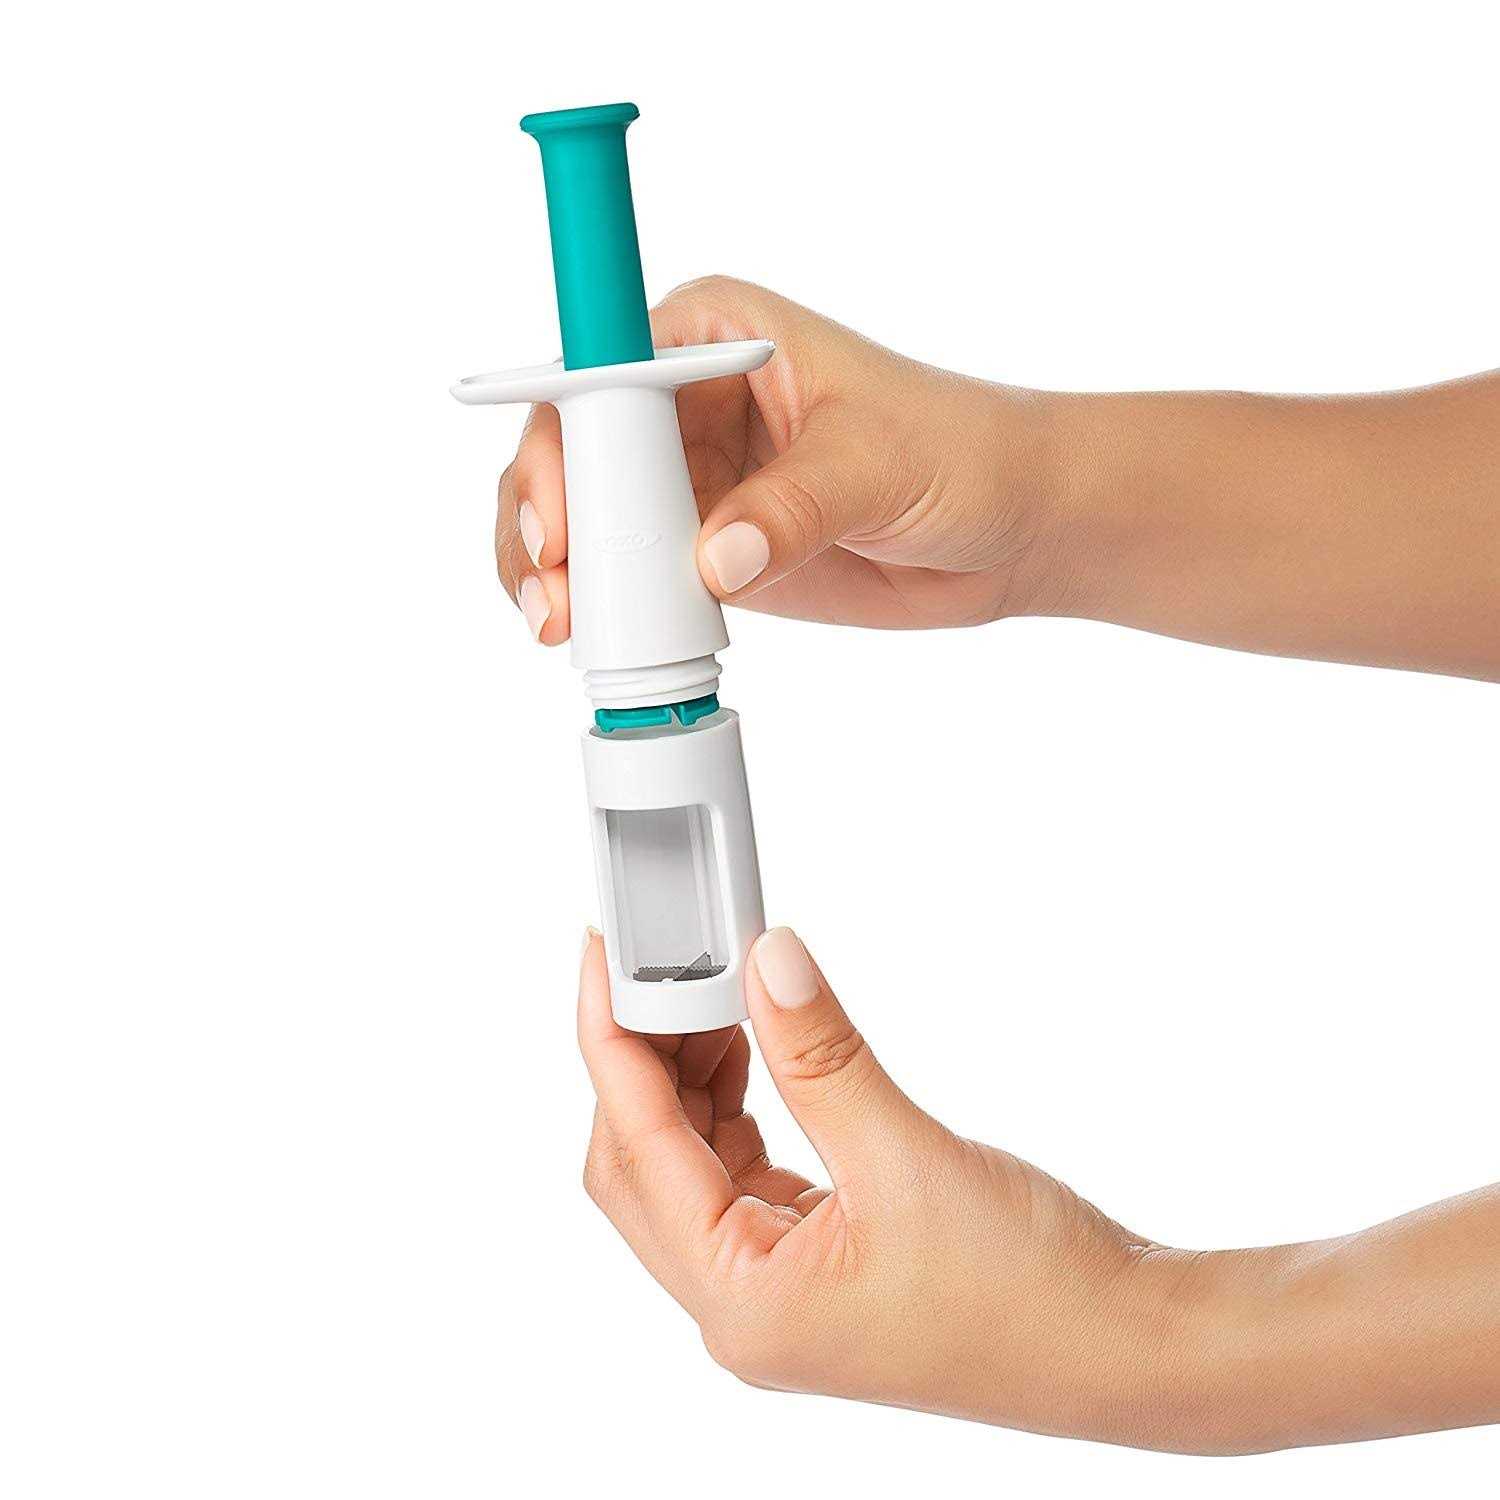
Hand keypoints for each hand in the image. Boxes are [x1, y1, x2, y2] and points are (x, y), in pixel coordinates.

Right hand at [497, 277, 1057, 642]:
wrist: (1009, 527)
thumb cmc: (962, 449)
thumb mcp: (878, 462)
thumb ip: (795, 506)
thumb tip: (715, 563)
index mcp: (712, 335)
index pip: (600, 373)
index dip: (561, 440)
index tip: (558, 515)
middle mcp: (684, 400)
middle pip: (570, 452)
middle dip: (543, 521)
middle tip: (552, 593)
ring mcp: (690, 478)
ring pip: (588, 521)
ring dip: (560, 575)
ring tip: (560, 628)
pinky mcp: (706, 545)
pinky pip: (631, 575)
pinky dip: (606, 609)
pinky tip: (593, 639)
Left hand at [577, 925, 1206, 1449]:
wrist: (1126, 1347)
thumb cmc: (1031, 1291)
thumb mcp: (906, 1155)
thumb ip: (821, 1054)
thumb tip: (762, 962)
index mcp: (743, 1303)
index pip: (635, 1150)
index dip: (611, 1041)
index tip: (603, 956)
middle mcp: (745, 1307)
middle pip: (642, 1165)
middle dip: (642, 1061)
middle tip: (655, 964)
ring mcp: (780, 1291)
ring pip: (690, 1167)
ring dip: (691, 1080)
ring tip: (713, 993)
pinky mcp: (817, 1266)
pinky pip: (742, 1174)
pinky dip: (737, 1106)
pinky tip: (755, 1049)